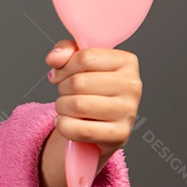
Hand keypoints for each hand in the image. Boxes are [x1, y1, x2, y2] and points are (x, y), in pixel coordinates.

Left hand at [45, 39, 142, 160]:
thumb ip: (65, 50)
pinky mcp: (120, 135)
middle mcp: (132, 86)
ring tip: (68, 108)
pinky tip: (67, 122)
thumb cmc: (89, 89)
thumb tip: (54, 58)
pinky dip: (64, 126)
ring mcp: (128, 111)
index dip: (64, 67)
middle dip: (62, 89)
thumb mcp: (77, 62)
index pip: (85, 58)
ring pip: (77, 106)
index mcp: (126, 62)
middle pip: (78, 83)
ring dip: (62, 107)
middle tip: (67, 93)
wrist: (99, 124)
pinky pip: (79, 130)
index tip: (62, 74)